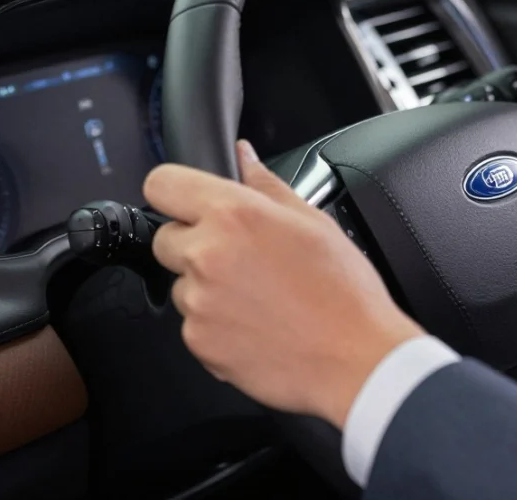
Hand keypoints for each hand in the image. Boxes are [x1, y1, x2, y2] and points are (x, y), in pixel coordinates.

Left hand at [144, 140, 423, 428]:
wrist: (355, 359)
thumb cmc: (344, 292)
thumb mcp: (313, 222)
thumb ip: (266, 185)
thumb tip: (243, 157)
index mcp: (234, 215)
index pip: (162, 184)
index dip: (175, 192)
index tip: (190, 204)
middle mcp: (206, 255)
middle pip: (165, 238)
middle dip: (193, 244)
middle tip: (241, 258)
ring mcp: (199, 302)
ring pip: (181, 284)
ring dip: (206, 287)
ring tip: (258, 297)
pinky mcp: (198, 342)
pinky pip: (193, 324)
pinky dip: (216, 324)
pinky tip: (256, 324)